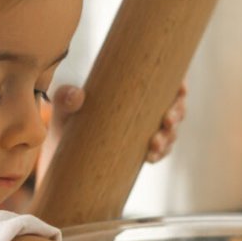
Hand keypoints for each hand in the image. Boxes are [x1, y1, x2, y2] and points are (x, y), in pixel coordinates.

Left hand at [36, 82, 186, 182]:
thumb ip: (66, 98)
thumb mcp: (63, 109)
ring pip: (170, 132)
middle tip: (167, 121)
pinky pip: (158, 152)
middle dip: (177, 114)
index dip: (179, 85)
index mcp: (133, 91)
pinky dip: (159, 154)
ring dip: (169, 137)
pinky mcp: (139, 153)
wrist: (60, 154)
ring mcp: (144, 132)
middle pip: (175, 108)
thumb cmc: (66, 122)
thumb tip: (77, 96)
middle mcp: (143, 110)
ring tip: (154, 144)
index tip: (181, 89)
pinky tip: (150, 157)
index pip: (165, 84)